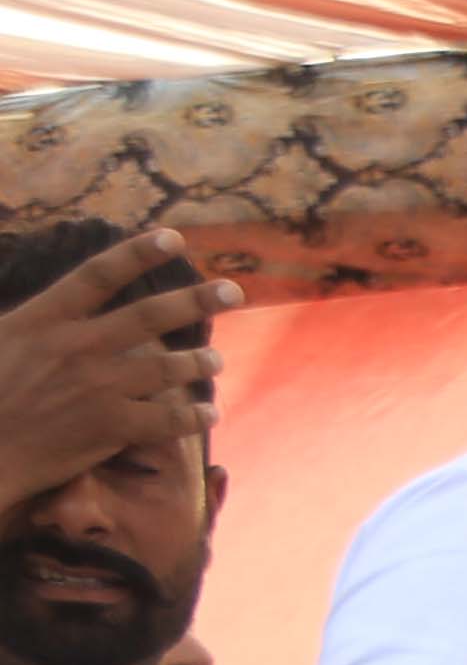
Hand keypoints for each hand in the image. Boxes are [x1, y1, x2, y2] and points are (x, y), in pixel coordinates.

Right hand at [0, 230, 221, 507]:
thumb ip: (33, 318)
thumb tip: (59, 299)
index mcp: (44, 317)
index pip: (99, 274)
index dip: (138, 252)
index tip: (174, 237)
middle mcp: (76, 346)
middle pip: (149, 315)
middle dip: (196, 300)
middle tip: (234, 290)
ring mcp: (96, 386)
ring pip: (166, 368)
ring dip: (198, 362)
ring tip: (216, 359)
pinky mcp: (109, 427)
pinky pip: (167, 419)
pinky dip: (194, 416)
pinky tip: (211, 413)